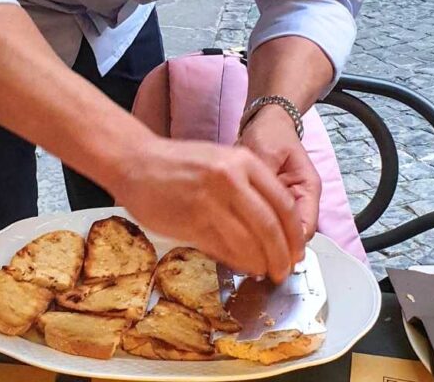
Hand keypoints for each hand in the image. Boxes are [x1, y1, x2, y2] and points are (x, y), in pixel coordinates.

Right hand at [113, 136, 304, 282]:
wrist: (136, 160)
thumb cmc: (178, 163)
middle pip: (271, 227)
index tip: (297, 250)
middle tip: (285, 270)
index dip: (294, 233)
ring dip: (261, 264)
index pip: (283, 204)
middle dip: (283, 255)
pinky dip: (237, 262)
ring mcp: (210, 201)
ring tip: (264, 272)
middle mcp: (231, 179)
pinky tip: (242, 266)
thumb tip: (273, 226)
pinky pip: (223, 249)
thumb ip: (247, 186)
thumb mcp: (220, 161)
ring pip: (249, 243)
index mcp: (242, 161)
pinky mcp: (191, 222)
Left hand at [238, 107, 320, 245]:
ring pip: (279, 234)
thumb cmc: (270, 133)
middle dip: (273, 250)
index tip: (266, 256)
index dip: (287, 246)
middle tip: (248, 262)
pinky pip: (267, 223)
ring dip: (263, 243)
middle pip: (292, 237)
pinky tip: (236, 237)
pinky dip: (254, 231)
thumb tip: (255, 206)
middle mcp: (301, 200)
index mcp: (308, 188)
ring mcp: (287, 203)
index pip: (304, 228)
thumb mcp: (265, 152)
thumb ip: (263, 179)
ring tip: (240, 253)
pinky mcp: (271, 203)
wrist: (267, 122)